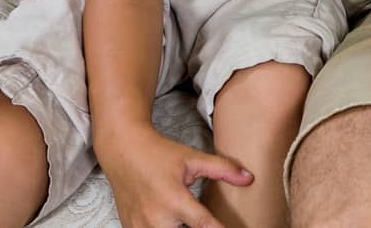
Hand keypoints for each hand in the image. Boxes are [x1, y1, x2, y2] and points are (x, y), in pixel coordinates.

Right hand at [99, 125, 250, 227]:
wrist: (123, 151)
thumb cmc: (158, 153)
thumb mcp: (192, 158)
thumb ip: (222, 169)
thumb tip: (248, 178)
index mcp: (174, 198)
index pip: (203, 225)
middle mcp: (155, 217)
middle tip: (205, 221)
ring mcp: (140, 227)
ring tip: (186, 220)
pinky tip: (171, 222)